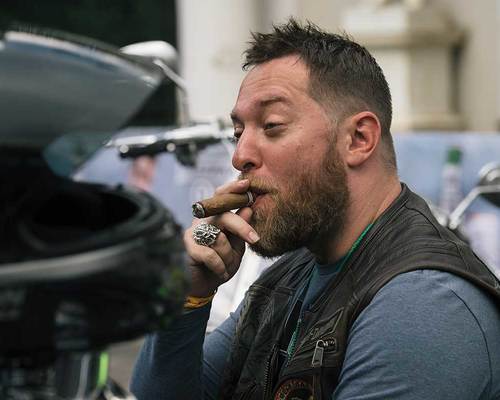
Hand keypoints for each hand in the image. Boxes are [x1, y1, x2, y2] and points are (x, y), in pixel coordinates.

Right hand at [184, 179, 259, 296]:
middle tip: (254, 239)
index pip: (222, 197)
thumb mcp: (236, 247)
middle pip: (224, 215)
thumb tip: (248, 208)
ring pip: (219, 238)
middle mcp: (203, 220)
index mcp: (215, 216)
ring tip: (227, 268)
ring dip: (228, 257)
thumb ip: (241, 229)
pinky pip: (210, 254)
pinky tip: (220, 272)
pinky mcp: (188, 247)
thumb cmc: (221, 264)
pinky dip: (219, 266)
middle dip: (241, 228)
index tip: (247, 184)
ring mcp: (193, 232)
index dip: (233, 189)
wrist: (204, 286)